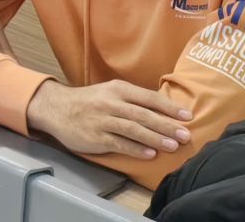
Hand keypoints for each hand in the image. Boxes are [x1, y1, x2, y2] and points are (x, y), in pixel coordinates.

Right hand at [26, 80, 193, 162]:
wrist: (57, 108)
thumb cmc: (89, 101)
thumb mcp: (110, 92)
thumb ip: (132, 100)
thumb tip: (161, 110)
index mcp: (118, 89)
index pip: (149, 97)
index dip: (169, 107)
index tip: (187, 115)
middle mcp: (112, 102)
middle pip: (144, 114)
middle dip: (167, 125)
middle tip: (186, 135)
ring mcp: (104, 120)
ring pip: (134, 129)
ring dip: (155, 138)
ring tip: (172, 146)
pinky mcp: (96, 137)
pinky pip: (119, 144)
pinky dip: (136, 149)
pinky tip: (150, 155)